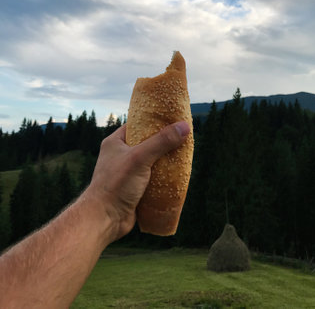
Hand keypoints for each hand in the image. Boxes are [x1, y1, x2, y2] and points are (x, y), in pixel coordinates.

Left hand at [85, 121, 190, 242]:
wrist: (105, 219)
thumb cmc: (116, 184)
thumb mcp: (140, 157)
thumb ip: (161, 142)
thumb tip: (184, 127)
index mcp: (115, 143)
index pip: (137, 125)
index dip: (154, 122)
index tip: (172, 120)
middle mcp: (120, 156)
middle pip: (147, 144)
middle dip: (164, 143)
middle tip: (182, 139)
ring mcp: (127, 173)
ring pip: (151, 163)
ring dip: (165, 162)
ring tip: (184, 157)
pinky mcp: (134, 189)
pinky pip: (152, 179)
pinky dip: (163, 178)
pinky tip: (178, 176)